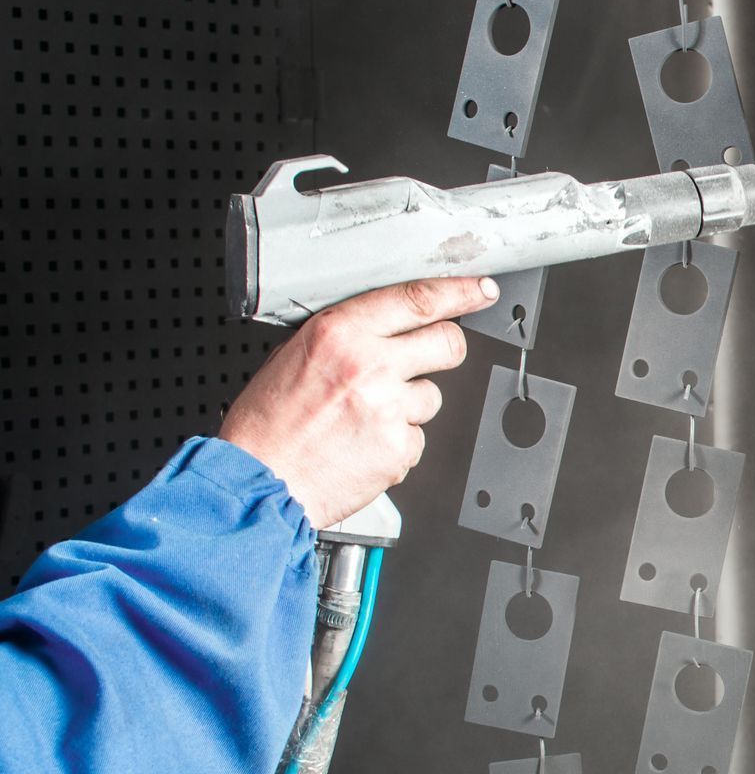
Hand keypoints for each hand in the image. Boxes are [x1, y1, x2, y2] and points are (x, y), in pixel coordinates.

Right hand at [219, 277, 498, 528]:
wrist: (257, 482)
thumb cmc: (266, 426)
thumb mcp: (290, 357)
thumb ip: (341, 339)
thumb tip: (379, 329)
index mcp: (340, 334)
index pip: (418, 300)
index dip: (459, 292)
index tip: (479, 291)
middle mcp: (369, 366)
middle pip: (448, 343)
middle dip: (444, 348)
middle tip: (427, 359)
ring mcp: (389, 408)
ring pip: (432, 396)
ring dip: (409, 405)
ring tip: (365, 418)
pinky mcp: (400, 448)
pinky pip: (417, 437)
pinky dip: (397, 442)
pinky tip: (364, 446)